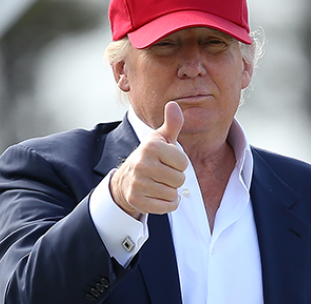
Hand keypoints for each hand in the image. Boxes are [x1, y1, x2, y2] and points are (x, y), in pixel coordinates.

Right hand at [109, 101, 187, 218]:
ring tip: (158, 183)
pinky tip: (157, 195)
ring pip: (173, 194)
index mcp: (151, 146)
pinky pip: (167, 207)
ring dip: (170, 191)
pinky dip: (167, 204)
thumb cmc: (150, 156)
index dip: (179, 164)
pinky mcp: (137, 200)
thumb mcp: (160, 139)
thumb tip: (174, 104)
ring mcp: (138, 183)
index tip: (167, 161)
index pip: (183, 163)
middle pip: (180, 179)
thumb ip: (172, 123)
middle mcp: (142, 163)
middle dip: (175, 179)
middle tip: (162, 173)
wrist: (127, 179)